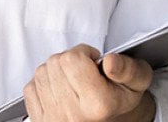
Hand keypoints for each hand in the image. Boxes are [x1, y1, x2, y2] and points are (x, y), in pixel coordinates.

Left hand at [23, 45, 155, 121]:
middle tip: (84, 71)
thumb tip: (110, 61)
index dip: (84, 52)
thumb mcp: (137, 82)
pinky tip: (59, 89)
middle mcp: (73, 115)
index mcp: (98, 104)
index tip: (93, 61)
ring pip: (41, 72)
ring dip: (56, 70)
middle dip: (70, 60)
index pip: (73, 59)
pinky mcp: (40, 121)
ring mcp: (54, 119)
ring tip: (73, 80)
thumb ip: (129, 69)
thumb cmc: (119, 100)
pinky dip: (43, 84)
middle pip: (56, 62)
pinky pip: (30, 87)